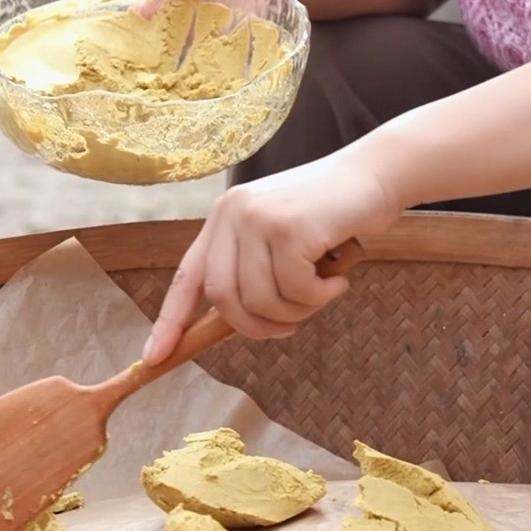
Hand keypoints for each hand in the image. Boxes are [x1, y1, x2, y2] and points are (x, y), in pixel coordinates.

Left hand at [141, 146, 402, 362]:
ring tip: (323, 292)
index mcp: (224, 217)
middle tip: (289, 327)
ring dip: (296, 313)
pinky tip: (339, 279)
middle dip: (256, 326)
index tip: (154, 358)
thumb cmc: (333, 214)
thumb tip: (236, 323)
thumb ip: (254, 270)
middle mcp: (233, 213)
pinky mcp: (289, 227)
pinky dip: (321, 297)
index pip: (187, 277)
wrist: (376, 173)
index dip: (170, 321)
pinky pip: (296, 291)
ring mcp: (259, 218)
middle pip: (223, 297)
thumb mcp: (281, 237)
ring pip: (261, 300)